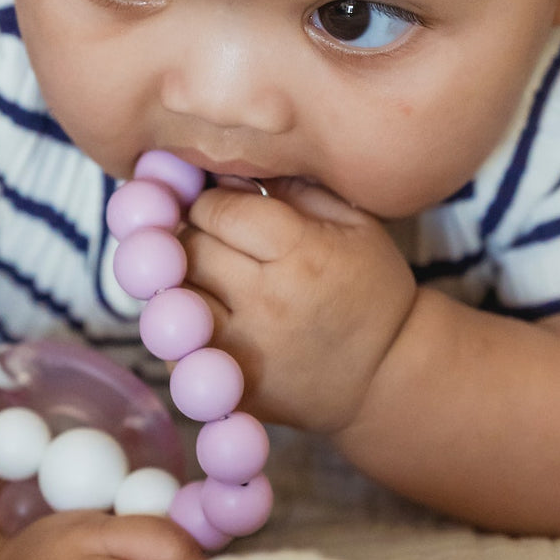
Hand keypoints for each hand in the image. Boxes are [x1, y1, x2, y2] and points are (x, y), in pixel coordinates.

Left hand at [181, 181, 417, 433]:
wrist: (386, 376)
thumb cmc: (373, 292)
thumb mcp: (355, 225)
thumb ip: (295, 190)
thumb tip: (230, 173)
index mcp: (300, 254)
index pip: (219, 210)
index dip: (213, 200)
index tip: (224, 206)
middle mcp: (265, 301)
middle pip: (189, 248)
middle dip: (194, 233)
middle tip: (214, 237)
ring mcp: (243, 349)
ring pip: (173, 295)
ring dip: (182, 278)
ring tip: (208, 275)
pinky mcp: (230, 386)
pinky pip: (175, 348)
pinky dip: (181, 327)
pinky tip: (207, 316)